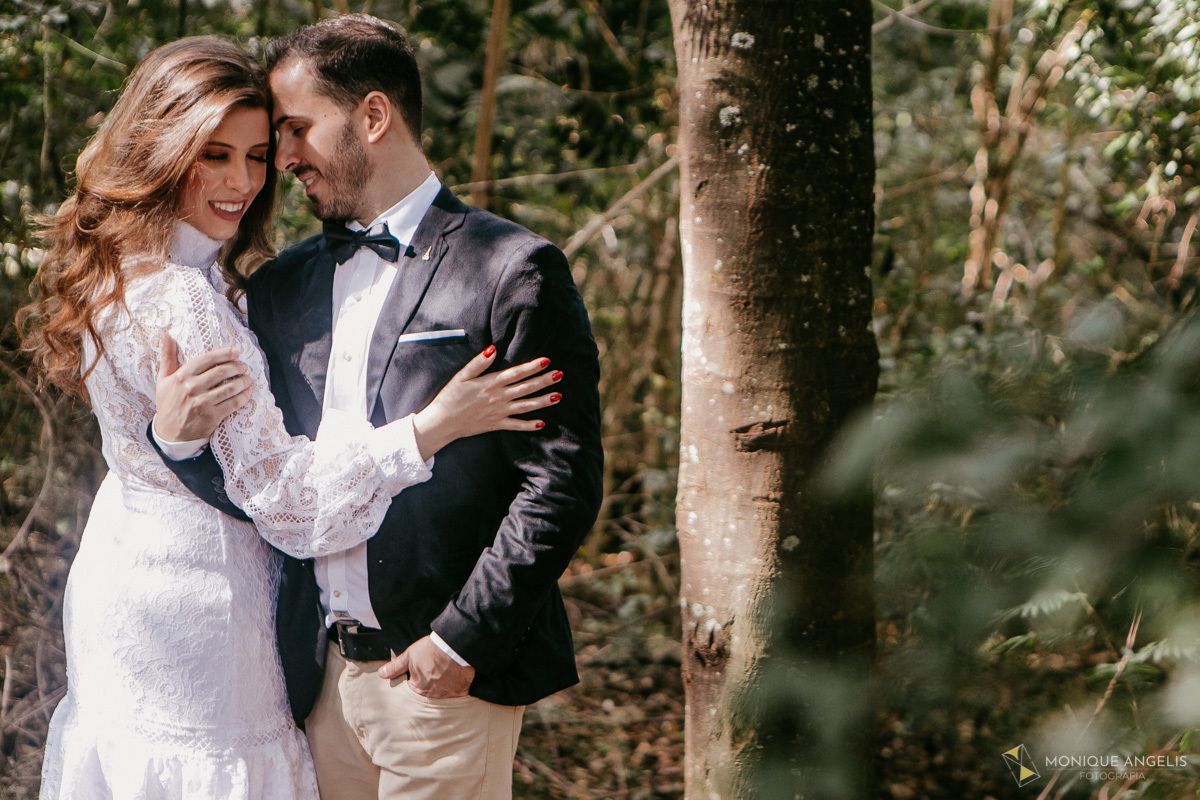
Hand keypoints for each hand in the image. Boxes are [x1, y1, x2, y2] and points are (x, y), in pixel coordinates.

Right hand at [154, 333, 252, 441]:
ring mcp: (202, 403)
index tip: (236, 352)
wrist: (169, 434)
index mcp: (180, 377)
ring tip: (248, 379)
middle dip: (237, 367)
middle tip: (244, 366)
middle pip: (221, 372)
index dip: (224, 354)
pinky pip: (233, 404)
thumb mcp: (163, 379)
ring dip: (243, 381)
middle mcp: (191, 388)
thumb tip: (166, 334)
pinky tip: (248, 393)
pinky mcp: (211, 416)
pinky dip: (244, 397)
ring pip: (230, 387)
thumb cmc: (168, 403)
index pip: (207, 359)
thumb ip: (167, 356)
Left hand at [378, 635, 475, 697]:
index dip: (415, 680)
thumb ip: (395, 667)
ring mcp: (447, 694)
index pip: (413, 689)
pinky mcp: (461, 690)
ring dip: (442, 689)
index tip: (420, 672)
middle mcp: (432, 694)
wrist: (454, 645)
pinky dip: (456, 690)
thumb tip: (381, 674)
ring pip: (442, 696)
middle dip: (429, 686)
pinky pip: (457, 695)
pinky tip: (455, 682)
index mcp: (418, 687)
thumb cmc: (431, 650)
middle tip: (433, 674)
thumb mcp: (409, 655)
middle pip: (428, 694)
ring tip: (444, 677)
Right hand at [411, 345, 562, 459]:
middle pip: (526, 388)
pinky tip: (542, 423)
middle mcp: (498, 398)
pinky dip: (529, 425)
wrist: (442, 423)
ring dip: (543, 401)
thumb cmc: (450, 397)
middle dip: (544, 381)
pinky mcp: (497, 424)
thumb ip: (478, 363)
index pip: (516, 373)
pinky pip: (516, 425)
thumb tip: (493, 348)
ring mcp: (499, 412)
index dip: (532, 367)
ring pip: (526, 406)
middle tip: (560, 375)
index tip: (546, 360)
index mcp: (490, 384)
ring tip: (558, 396)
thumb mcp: (461, 376)